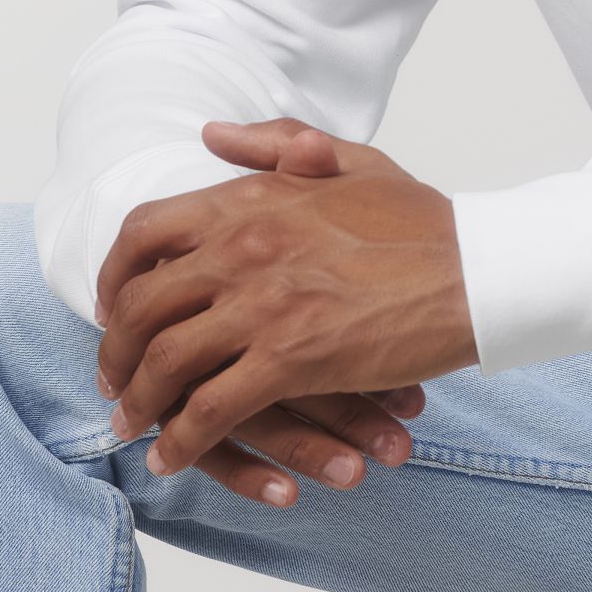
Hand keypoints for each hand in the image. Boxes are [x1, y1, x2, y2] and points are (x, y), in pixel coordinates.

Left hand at [93, 117, 474, 504]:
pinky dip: (181, 441)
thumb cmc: (422, 221)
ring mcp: (264, 305)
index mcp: (253, 199)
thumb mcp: (350, 160)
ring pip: (165, 362)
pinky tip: (173, 457)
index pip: (145, 230)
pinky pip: (210, 410)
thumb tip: (213, 134)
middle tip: (115, 380)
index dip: (115, 275)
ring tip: (133, 426)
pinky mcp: (291, 361)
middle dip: (115, 351)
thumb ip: (276, 145)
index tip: (114, 307)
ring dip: (137, 403)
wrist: (477, 270)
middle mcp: (245, 246)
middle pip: (141, 304)